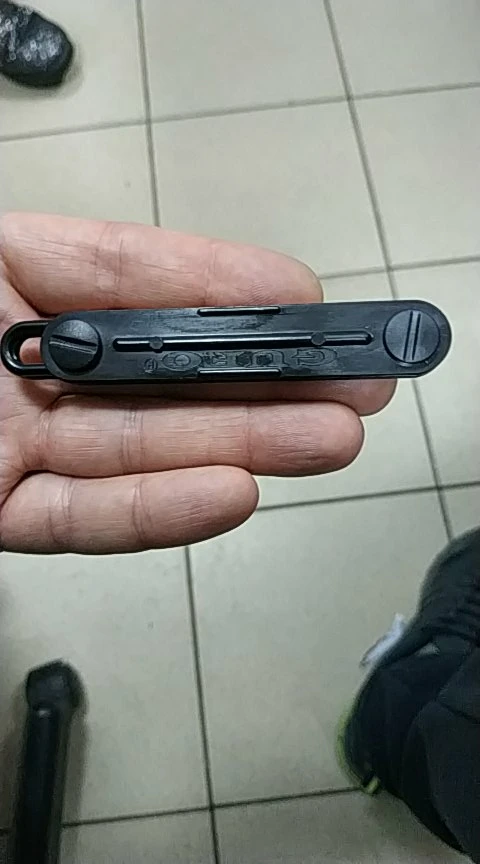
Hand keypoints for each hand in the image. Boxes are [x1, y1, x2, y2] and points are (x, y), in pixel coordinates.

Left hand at [0, 213, 393, 553]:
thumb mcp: (6, 252)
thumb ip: (112, 266)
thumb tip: (236, 283)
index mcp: (31, 296)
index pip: (146, 292)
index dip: (232, 299)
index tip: (311, 308)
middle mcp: (36, 376)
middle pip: (164, 387)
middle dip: (263, 390)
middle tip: (354, 391)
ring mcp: (16, 450)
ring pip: (141, 454)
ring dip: (239, 449)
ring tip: (328, 439)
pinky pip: (80, 520)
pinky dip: (158, 511)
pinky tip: (232, 492)